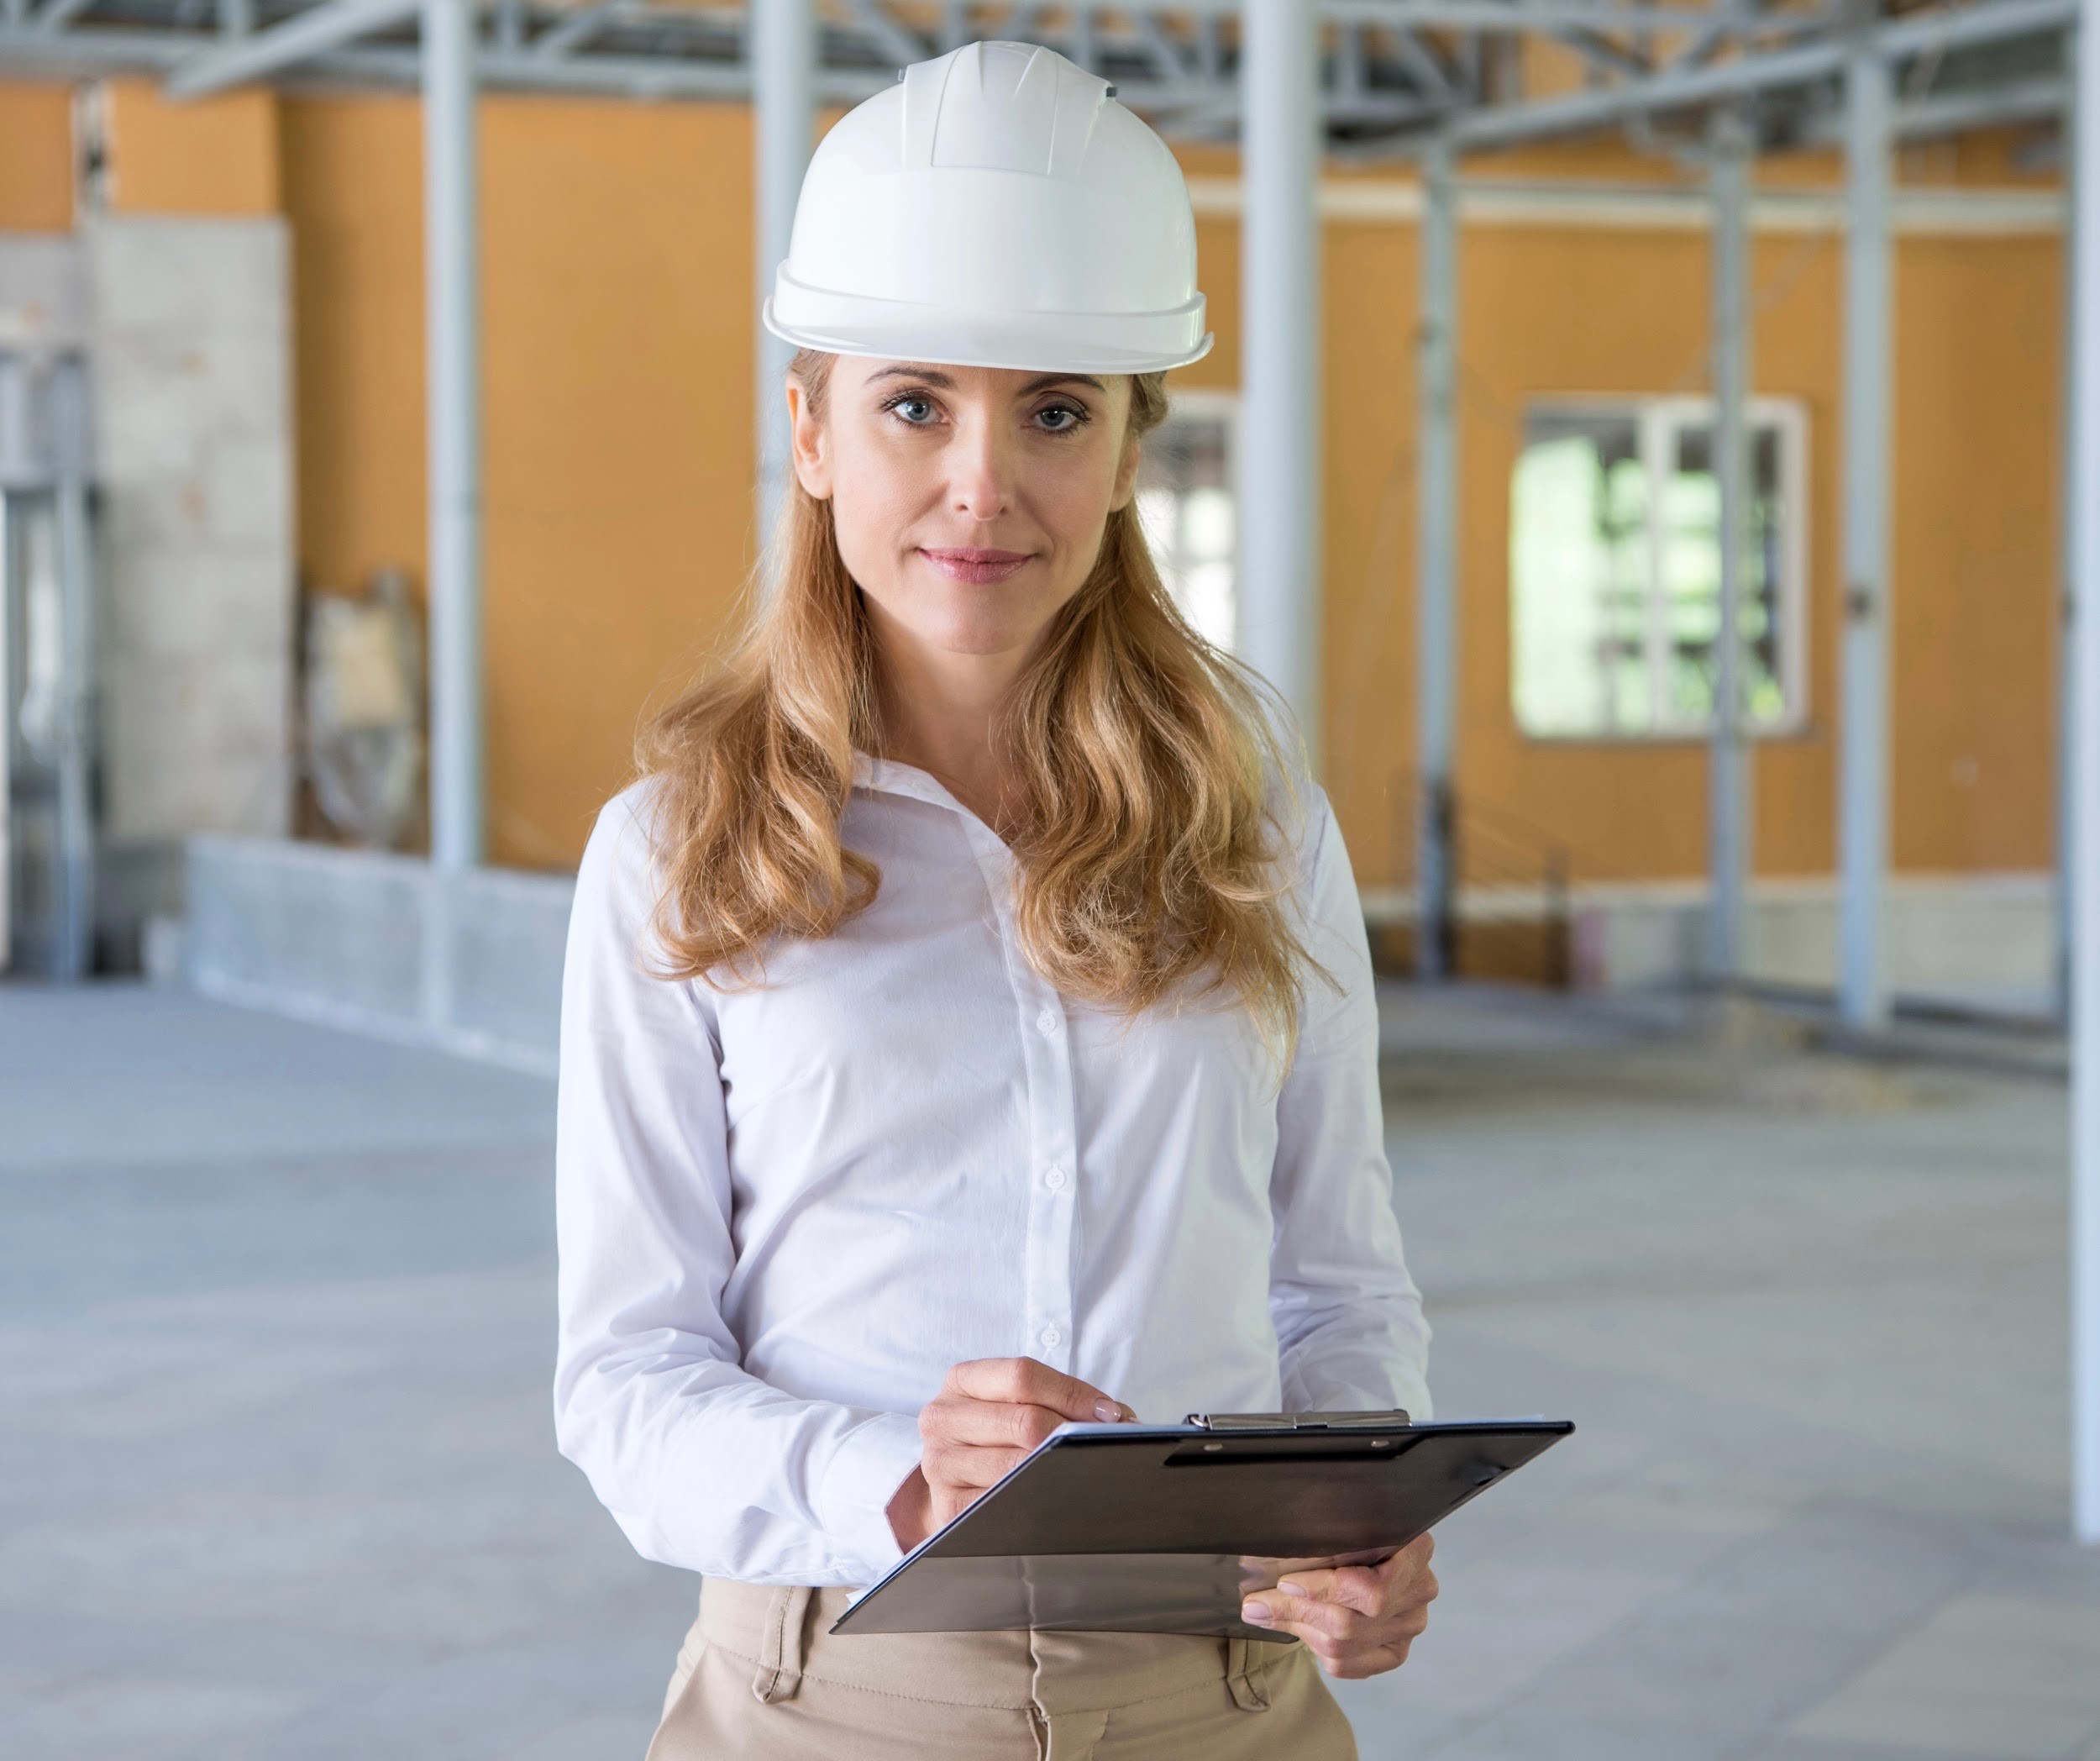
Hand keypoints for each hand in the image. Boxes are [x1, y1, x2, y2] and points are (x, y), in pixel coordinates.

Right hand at [887, 1357, 1133, 1549]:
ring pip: (1015, 1465)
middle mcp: (942, 1417)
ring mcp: (939, 1462)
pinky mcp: (946, 1505)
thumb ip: (1064, 1400)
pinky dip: (1036, 1503)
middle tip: (1104, 1447)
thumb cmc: (1002, 1435)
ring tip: (1086, 1473)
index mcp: (961, 1380)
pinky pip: (1001, 1504)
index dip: (1072, 1394)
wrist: (960, 1479)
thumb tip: (1119, 1420)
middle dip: (1071, 1436)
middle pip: (1024, 1421)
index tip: (1110, 1415)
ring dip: (1059, 1472)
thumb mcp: (1022, 1403)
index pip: (1022, 1376)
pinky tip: (1056, 1502)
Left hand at [1240, 1533, 1437, 1678]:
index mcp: (1414, 1549)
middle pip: (1350, 1623)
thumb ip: (1315, 1537)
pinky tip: (1298, 1626)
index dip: (1324, 1590)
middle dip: (1296, 1612)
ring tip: (1267, 1612)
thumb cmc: (1346, 1526)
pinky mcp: (1395, 1651)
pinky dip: (1314, 1647)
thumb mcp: (1334, 1516)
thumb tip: (1262, 1562)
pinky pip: (1347, 1665)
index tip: (1284, 1583)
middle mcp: (1420, 1589)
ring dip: (1299, 1629)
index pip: (1371, 1590)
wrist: (1367, 1544)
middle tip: (1255, 1605)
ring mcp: (1411, 1624)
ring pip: (1343, 1646)